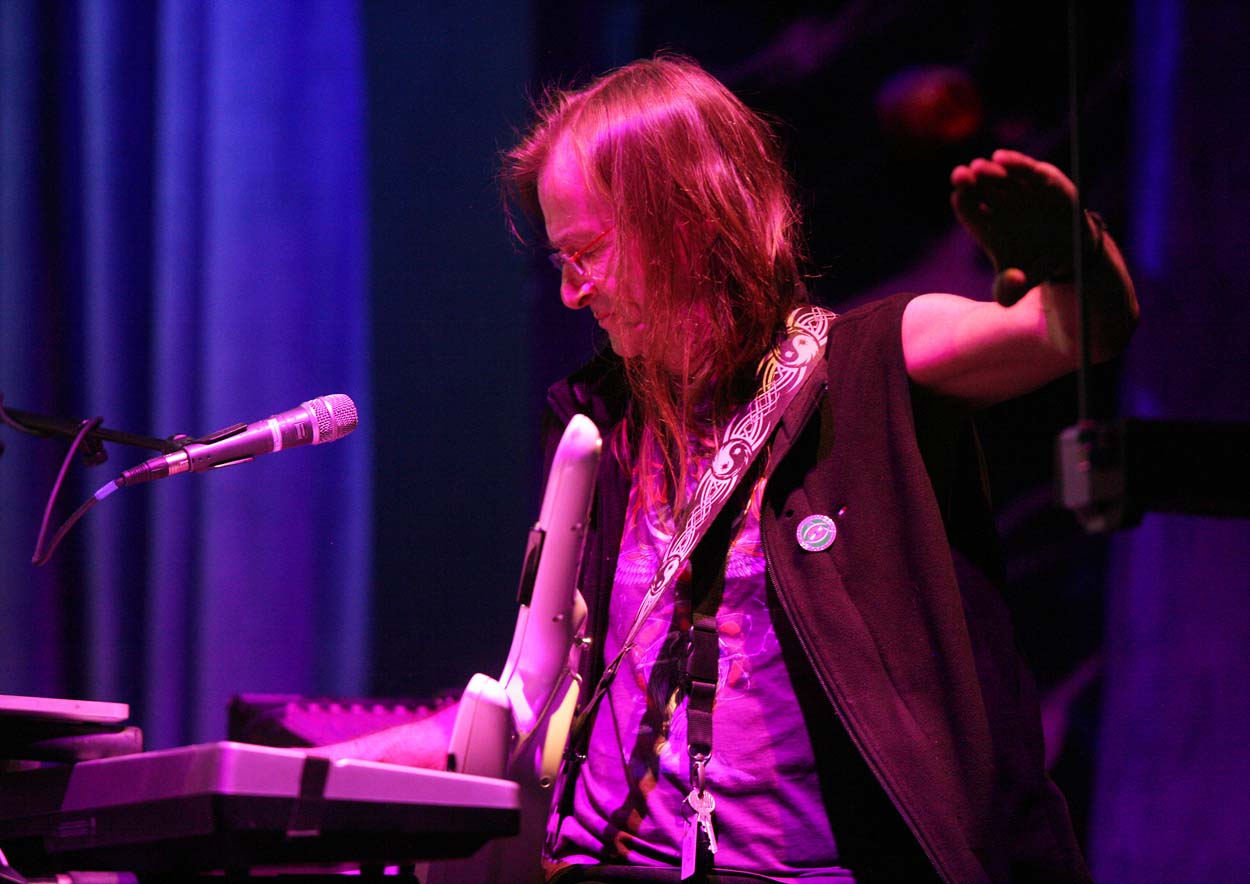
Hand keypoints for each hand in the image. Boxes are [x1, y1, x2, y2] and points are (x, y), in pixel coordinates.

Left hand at [950, 149, 1080, 305]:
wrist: (1071, 253)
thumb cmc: (1035, 266)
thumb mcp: (1022, 284)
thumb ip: (1010, 291)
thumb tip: (1011, 288)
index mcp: (986, 224)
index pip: (967, 206)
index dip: (963, 199)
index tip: (959, 193)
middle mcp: (999, 203)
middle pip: (978, 186)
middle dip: (969, 179)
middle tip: (962, 175)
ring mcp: (1020, 190)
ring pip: (1001, 174)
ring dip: (990, 170)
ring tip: (981, 168)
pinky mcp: (1043, 181)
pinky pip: (1027, 170)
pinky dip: (1016, 164)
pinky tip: (1002, 159)